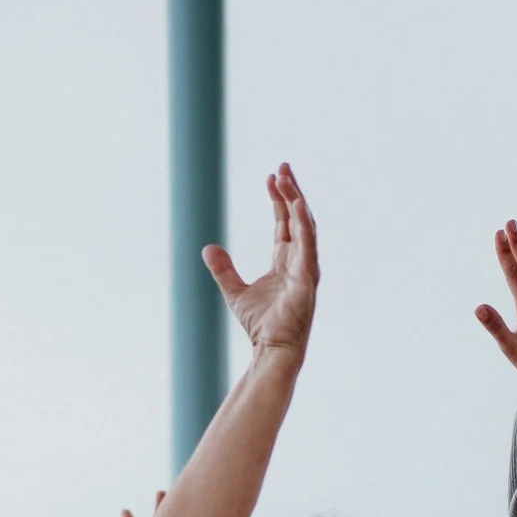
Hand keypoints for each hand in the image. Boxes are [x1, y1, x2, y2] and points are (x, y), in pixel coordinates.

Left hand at [206, 165, 317, 357]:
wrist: (272, 350)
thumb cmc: (261, 325)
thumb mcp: (234, 292)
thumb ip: (223, 269)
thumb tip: (207, 248)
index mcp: (286, 260)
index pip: (284, 222)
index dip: (278, 198)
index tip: (271, 176)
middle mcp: (300, 260)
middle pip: (297, 217)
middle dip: (290, 190)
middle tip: (282, 166)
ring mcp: (306, 268)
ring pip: (305, 225)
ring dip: (296, 200)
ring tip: (287, 178)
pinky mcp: (308, 279)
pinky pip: (308, 245)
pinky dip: (303, 224)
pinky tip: (297, 205)